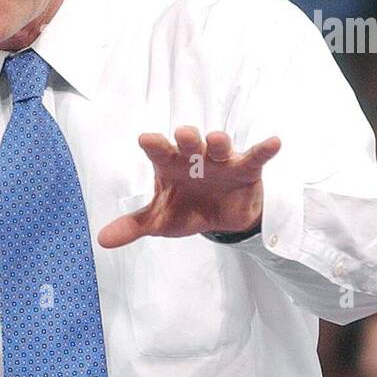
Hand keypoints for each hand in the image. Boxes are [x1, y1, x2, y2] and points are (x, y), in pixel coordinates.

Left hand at [97, 127, 279, 248]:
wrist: (221, 219)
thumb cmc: (186, 209)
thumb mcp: (160, 221)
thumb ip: (133, 226)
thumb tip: (101, 240)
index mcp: (170, 163)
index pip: (159, 151)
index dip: (154, 144)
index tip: (147, 139)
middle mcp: (194, 156)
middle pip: (190, 142)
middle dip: (187, 138)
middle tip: (183, 136)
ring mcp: (221, 160)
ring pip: (220, 146)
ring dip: (219, 142)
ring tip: (217, 140)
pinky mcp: (246, 168)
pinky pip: (256, 156)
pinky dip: (265, 149)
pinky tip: (274, 142)